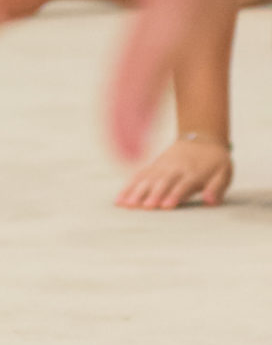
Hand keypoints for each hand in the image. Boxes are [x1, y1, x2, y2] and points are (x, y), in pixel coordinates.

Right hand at [116, 134, 231, 209]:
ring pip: (146, 180)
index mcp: (194, 173)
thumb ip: (217, 187)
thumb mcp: (224, 172)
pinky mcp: (153, 166)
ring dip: (136, 192)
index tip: (165, 206)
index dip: (174, 195)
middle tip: (144, 207)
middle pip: (161, 183)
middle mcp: (175, 169)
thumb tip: (211, 201)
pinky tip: (120, 198)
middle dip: (152, 195)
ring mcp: (161, 166)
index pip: (183, 185)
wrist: (201, 137)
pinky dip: (128, 186)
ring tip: (125, 204)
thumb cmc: (215, 160)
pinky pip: (138, 176)